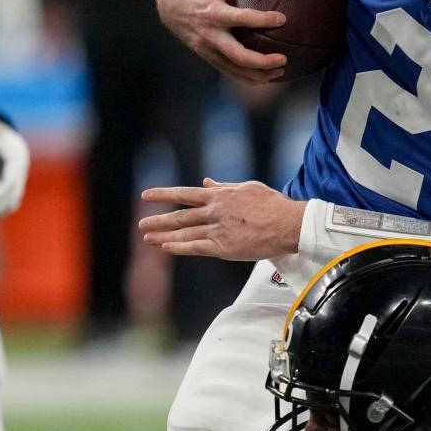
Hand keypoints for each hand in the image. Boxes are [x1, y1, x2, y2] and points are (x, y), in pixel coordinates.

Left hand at [140, 179, 304, 260]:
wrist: (288, 224)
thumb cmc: (272, 205)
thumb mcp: (247, 188)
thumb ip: (224, 186)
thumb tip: (207, 182)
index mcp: (219, 196)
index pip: (184, 193)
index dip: (163, 194)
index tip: (146, 195)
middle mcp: (215, 212)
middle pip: (180, 217)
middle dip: (158, 220)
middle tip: (142, 223)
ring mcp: (218, 230)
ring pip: (185, 233)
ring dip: (163, 236)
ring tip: (147, 237)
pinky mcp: (224, 248)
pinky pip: (197, 248)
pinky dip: (180, 248)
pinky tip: (167, 248)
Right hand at [156, 0, 287, 83]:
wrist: (170, 4)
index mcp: (213, 12)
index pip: (241, 19)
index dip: (262, 20)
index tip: (283, 19)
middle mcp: (210, 34)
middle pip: (238, 55)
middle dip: (262, 61)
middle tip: (283, 59)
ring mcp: (208, 49)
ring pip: (235, 69)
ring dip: (259, 74)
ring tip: (281, 71)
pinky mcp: (208, 57)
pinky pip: (230, 72)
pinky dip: (249, 78)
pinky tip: (267, 77)